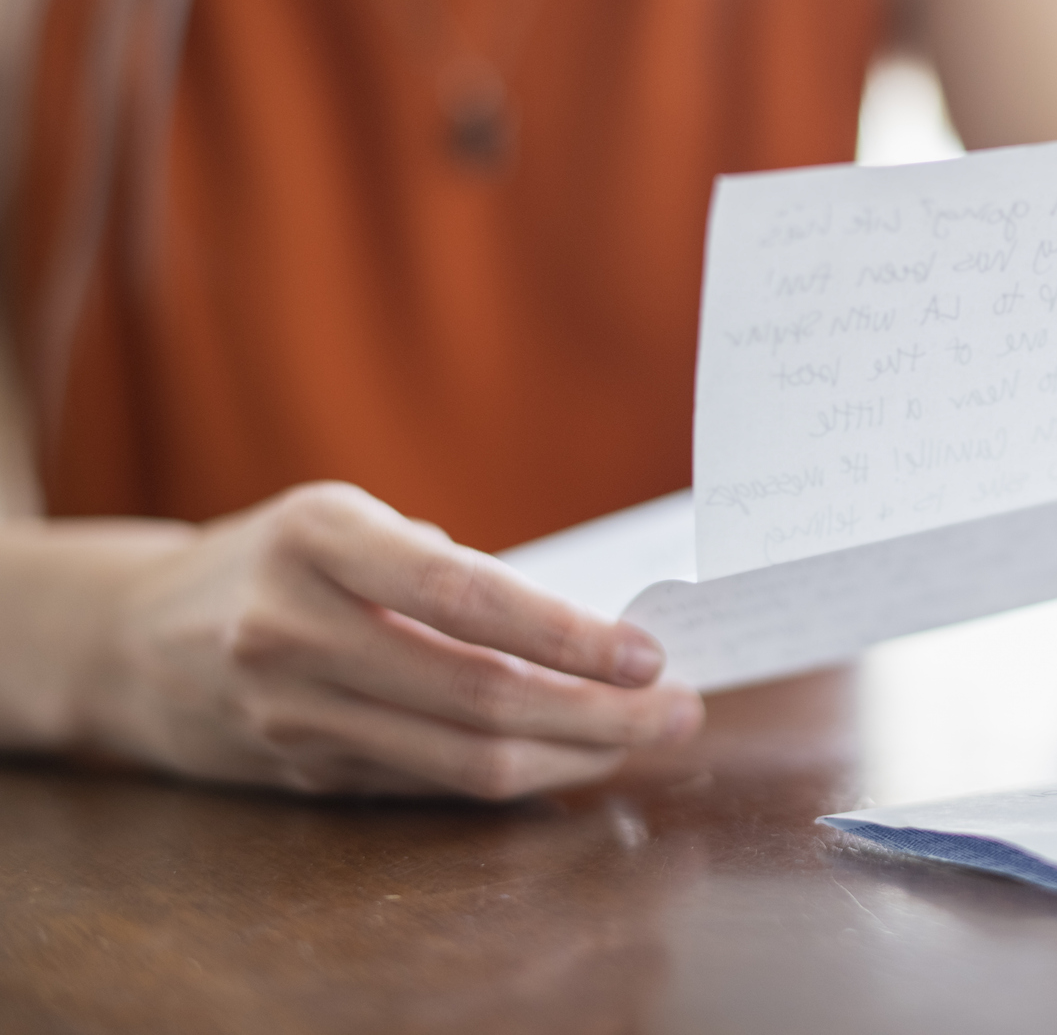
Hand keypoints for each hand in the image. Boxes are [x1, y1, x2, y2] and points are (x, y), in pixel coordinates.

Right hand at [82, 483, 704, 798]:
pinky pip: (432, 783)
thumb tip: (590, 632)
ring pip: (462, 760)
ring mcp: (292, 714)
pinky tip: (571, 755)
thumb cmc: (277, 560)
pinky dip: (515, 776)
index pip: (465, 595)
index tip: (648, 652)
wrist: (130, 640)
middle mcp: (294, 629)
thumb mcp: (348, 521)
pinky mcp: (302, 774)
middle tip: (679, 707)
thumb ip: (448, 568)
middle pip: (478, 696)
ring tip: (644, 736)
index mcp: (318, 539)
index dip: (567, 633)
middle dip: (599, 712)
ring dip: (572, 756)